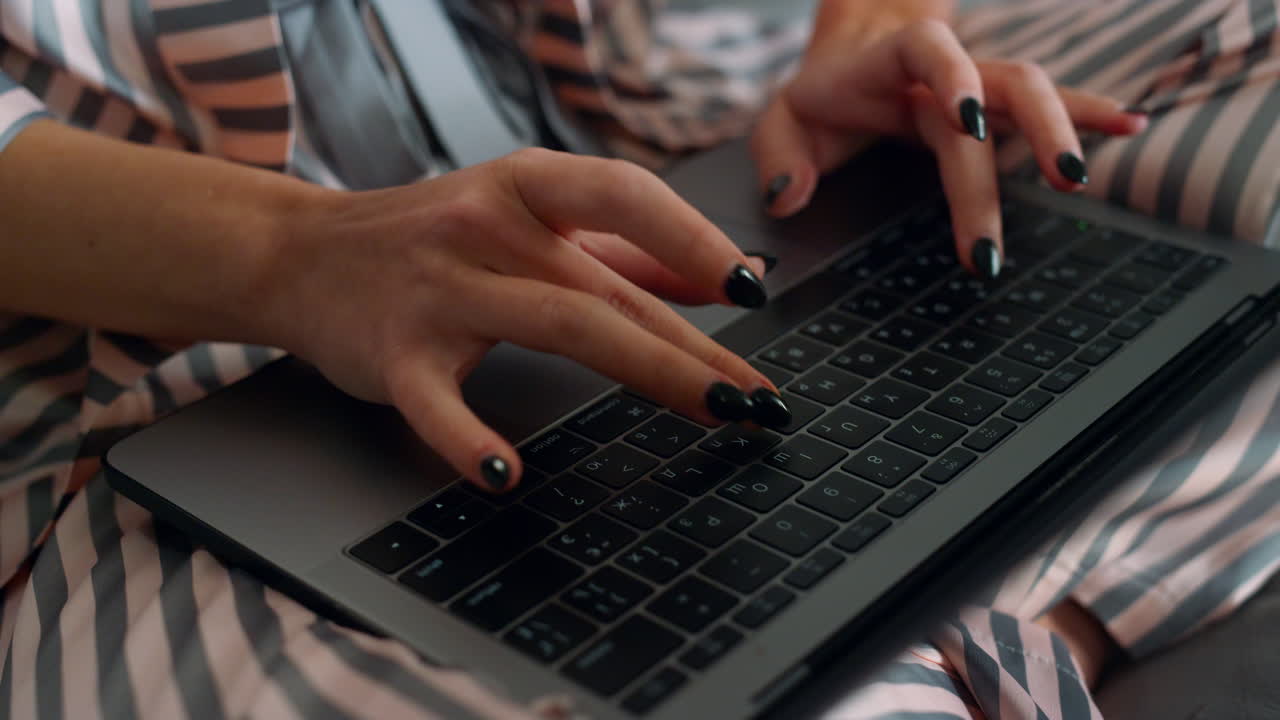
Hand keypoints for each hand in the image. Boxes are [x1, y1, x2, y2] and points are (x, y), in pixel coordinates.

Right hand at [267, 149, 784, 493]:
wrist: (302, 254)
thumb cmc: (435, 238)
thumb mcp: (530, 219)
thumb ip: (629, 248)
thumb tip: (732, 273)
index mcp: (528, 187)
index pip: (627, 196)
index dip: (695, 239)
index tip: (752, 291)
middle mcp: (487, 226)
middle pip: (610, 286)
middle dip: (698, 346)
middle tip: (761, 399)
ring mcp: (439, 289)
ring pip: (558, 324)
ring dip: (648, 372)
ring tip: (712, 415)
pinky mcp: (393, 352)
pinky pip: (436, 400)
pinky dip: (469, 440)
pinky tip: (507, 476)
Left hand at [752, 18, 1147, 276]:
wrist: (851, 53)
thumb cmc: (819, 97)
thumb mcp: (780, 122)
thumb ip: (777, 157)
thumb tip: (788, 197)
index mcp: (889, 65)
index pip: (926, 53)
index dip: (953, 75)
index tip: (969, 122)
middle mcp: (943, 71)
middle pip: (999, 87)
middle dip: (1019, 147)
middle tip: (1021, 219)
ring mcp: (977, 86)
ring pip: (1032, 91)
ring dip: (1064, 128)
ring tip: (1080, 176)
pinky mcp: (996, 106)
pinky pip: (1048, 104)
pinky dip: (1088, 113)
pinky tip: (1131, 127)